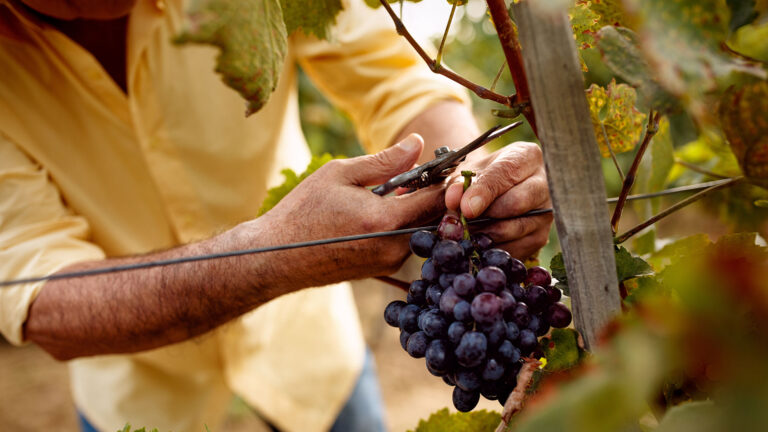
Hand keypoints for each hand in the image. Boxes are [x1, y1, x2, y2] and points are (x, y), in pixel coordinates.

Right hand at [250, 134, 444, 289]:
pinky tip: (382, 211)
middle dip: (434, 194)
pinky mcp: (383, 270)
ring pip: (423, 231)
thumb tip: (417, 143)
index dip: (446, 179)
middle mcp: (394, 248)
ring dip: (417, 210)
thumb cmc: (303, 211)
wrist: (277, 256)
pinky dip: (404, 224)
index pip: (437, 199)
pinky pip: (407, 242)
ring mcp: (390, 263)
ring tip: (396, 191)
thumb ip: (384, 161)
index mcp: (385, 221)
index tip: (446, 164)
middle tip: (420, 174)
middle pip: (436, 218)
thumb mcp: (340, 174)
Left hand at [444, 142, 552, 258]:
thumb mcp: (467, 174)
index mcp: (526, 156)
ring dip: (484, 234)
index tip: (466, 209)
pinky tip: (479, 242)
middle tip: (461, 222)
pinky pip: (515, 248)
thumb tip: (454, 200)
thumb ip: (458, 184)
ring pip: (515, 229)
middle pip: (516, 203)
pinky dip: (492, 249)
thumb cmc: (481, 177)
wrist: (496, 192)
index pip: (506, 173)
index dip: (483, 192)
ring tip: (466, 232)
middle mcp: (544, 182)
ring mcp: (546, 211)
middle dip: (484, 216)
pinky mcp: (541, 236)